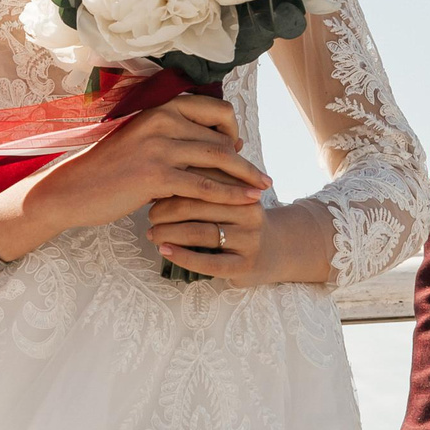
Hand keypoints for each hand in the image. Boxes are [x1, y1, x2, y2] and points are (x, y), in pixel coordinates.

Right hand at [21, 94, 270, 237]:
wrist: (73, 190)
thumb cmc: (109, 169)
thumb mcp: (141, 140)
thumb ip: (172, 136)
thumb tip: (208, 144)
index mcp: (160, 108)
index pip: (214, 108)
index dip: (232, 129)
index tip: (238, 149)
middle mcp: (162, 120)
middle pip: (221, 134)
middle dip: (245, 158)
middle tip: (261, 177)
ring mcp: (159, 147)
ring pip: (218, 158)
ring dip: (246, 176)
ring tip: (263, 190)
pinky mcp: (156, 175)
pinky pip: (204, 185)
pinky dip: (230, 194)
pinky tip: (245, 202)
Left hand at [145, 190, 268, 281]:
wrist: (280, 249)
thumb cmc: (243, 219)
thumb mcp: (234, 194)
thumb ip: (210, 179)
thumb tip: (168, 164)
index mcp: (242, 188)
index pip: (202, 179)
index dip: (174, 183)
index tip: (153, 189)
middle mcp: (248, 212)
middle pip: (197, 205)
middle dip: (166, 210)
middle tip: (149, 215)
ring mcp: (249, 239)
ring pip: (200, 232)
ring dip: (169, 233)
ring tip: (152, 234)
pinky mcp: (245, 266)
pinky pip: (208, 262)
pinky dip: (182, 256)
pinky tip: (165, 251)